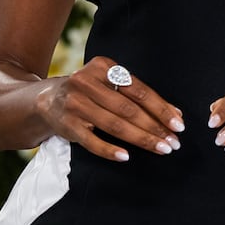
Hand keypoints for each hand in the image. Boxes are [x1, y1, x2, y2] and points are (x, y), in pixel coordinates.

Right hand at [45, 55, 183, 161]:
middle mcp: (86, 82)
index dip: (161, 108)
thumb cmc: (90, 92)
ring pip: (114, 125)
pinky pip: (92, 141)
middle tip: (173, 143)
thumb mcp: (110, 84)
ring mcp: (75, 104)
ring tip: (161, 149)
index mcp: (102, 67)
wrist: (46, 99)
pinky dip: (110, 150)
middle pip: (128, 109)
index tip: (178, 125)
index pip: (138, 90)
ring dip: (141, 139)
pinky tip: (127, 157)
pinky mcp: (67, 125)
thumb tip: (175, 114)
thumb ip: (139, 96)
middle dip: (155, 127)